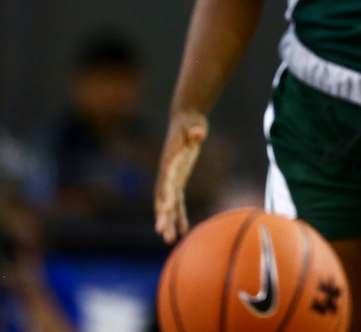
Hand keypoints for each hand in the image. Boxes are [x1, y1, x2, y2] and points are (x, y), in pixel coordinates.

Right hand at [154, 110, 208, 243]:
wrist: (186, 118)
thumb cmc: (190, 122)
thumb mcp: (194, 125)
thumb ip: (195, 131)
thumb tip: (197, 134)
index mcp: (169, 163)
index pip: (165, 183)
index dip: (164, 197)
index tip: (164, 211)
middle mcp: (167, 173)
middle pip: (163, 198)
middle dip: (162, 216)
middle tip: (163, 234)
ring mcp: (172, 177)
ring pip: (169, 204)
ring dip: (170, 221)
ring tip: (170, 241)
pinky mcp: (179, 179)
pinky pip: (179, 202)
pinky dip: (181, 215)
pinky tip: (184, 230)